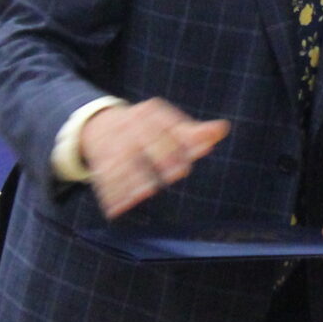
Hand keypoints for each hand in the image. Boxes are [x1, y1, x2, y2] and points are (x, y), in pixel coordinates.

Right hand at [78, 99, 229, 220]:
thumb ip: (195, 133)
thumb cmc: (148, 130)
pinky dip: (111, 193)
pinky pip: (104, 177)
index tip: (187, 164)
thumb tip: (222, 128)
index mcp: (150, 113)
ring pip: (122, 161)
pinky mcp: (100, 160)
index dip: (176, 145)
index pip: (164, 126)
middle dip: (160, 157)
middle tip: (176, 174)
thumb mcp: (169, 126)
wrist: (101, 123)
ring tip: (144, 193)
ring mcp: (112, 142)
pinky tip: (118, 208)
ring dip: (132, 178)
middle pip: (145, 141)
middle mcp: (130, 125)